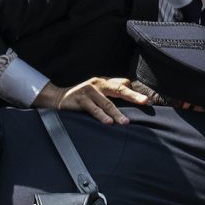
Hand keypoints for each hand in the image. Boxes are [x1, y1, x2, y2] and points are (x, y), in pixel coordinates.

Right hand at [33, 77, 149, 124]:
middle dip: (133, 96)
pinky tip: (108, 122)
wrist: (57, 98)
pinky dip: (101, 116)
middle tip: (145, 102)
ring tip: (125, 122)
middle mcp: (97, 84)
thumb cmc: (81, 98)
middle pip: (118, 89)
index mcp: (103, 82)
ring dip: (117, 113)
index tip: (147, 102)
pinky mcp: (80, 99)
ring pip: (107, 103)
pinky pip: (93, 109)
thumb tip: (132, 101)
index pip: (122, 84)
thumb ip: (110, 95)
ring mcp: (88, 91)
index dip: (134, 92)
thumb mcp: (96, 93)